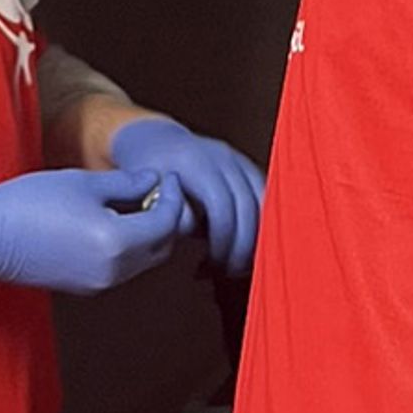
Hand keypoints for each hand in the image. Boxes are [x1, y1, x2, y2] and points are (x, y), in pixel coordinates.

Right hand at [0, 166, 186, 294]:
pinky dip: (129, 246)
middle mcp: (114, 271)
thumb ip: (127, 184)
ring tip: (138, 202)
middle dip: (166, 218)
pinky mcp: (85, 286)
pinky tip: (116, 221)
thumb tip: (152, 181)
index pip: (166, 222)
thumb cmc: (28, 204)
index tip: (168, 176)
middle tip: (159, 189)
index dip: (173, 196)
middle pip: (161, 247)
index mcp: (118, 243)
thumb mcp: (84, 183)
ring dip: (149, 234)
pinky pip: (122, 268)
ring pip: (143, 260)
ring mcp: (100, 283)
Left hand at [109, 116, 264, 271]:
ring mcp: (238, 159)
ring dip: (256, 238)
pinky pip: (265, 200)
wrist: (154, 141)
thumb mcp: (147, 194)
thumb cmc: (146, 172)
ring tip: (240, 263)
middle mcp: (222, 156)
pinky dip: (260, 226)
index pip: (222, 205)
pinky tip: (244, 246)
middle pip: (249, 207)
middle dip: (242, 246)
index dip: (223, 239)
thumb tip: (196, 231)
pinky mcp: (248, 167)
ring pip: (264, 203)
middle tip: (228, 271)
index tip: (213, 262)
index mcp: (195, 160)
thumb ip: (174, 215)